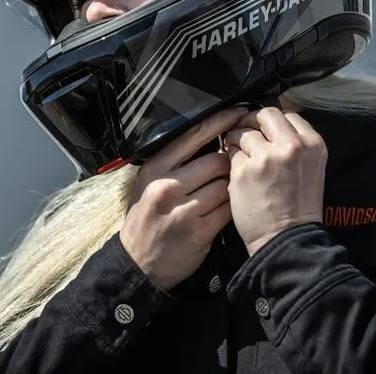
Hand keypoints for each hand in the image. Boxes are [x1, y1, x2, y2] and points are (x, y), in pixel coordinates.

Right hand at [120, 106, 248, 290]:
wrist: (137, 263)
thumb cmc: (147, 217)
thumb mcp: (149, 183)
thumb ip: (175, 162)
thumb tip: (211, 139)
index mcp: (156, 168)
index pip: (194, 135)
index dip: (220, 121)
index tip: (238, 112)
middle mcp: (167, 186)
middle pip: (216, 161)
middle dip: (230, 162)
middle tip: (234, 166)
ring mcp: (183, 210)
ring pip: (226, 186)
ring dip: (233, 186)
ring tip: (232, 189)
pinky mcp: (199, 232)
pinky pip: (228, 211)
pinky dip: (233, 208)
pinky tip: (231, 208)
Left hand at [224, 107, 326, 255]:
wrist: (287, 239)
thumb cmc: (298, 206)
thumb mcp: (310, 166)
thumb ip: (294, 142)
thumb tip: (268, 121)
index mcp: (312, 143)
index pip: (287, 114)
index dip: (271, 122)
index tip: (264, 130)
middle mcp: (291, 146)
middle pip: (265, 114)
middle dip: (252, 122)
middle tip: (246, 133)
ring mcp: (266, 157)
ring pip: (243, 132)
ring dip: (238, 141)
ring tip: (242, 158)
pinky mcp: (243, 170)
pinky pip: (231, 153)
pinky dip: (231, 160)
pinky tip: (238, 175)